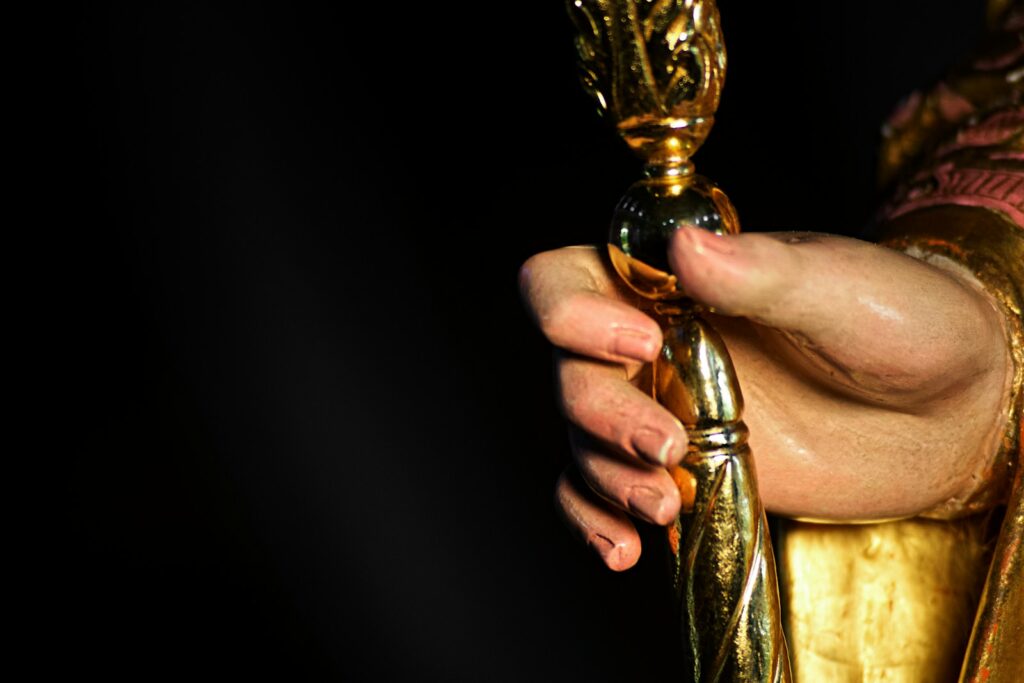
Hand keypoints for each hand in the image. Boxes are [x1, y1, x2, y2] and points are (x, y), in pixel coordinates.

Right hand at [520, 228, 1011, 569]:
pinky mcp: (678, 469)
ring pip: (581, 441)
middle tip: (667, 445)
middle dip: (603, 414)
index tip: (644, 344)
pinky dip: (595, 523)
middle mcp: (648, 345)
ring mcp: (660, 409)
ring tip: (666, 503)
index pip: (566, 283)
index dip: (575, 315)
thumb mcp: (843, 289)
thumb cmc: (902, 325)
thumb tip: (683, 247)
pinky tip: (623, 548)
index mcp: (669, 283)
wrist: (943, 413)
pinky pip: (601, 495)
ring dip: (607, 477)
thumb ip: (761, 271)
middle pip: (568, 374)